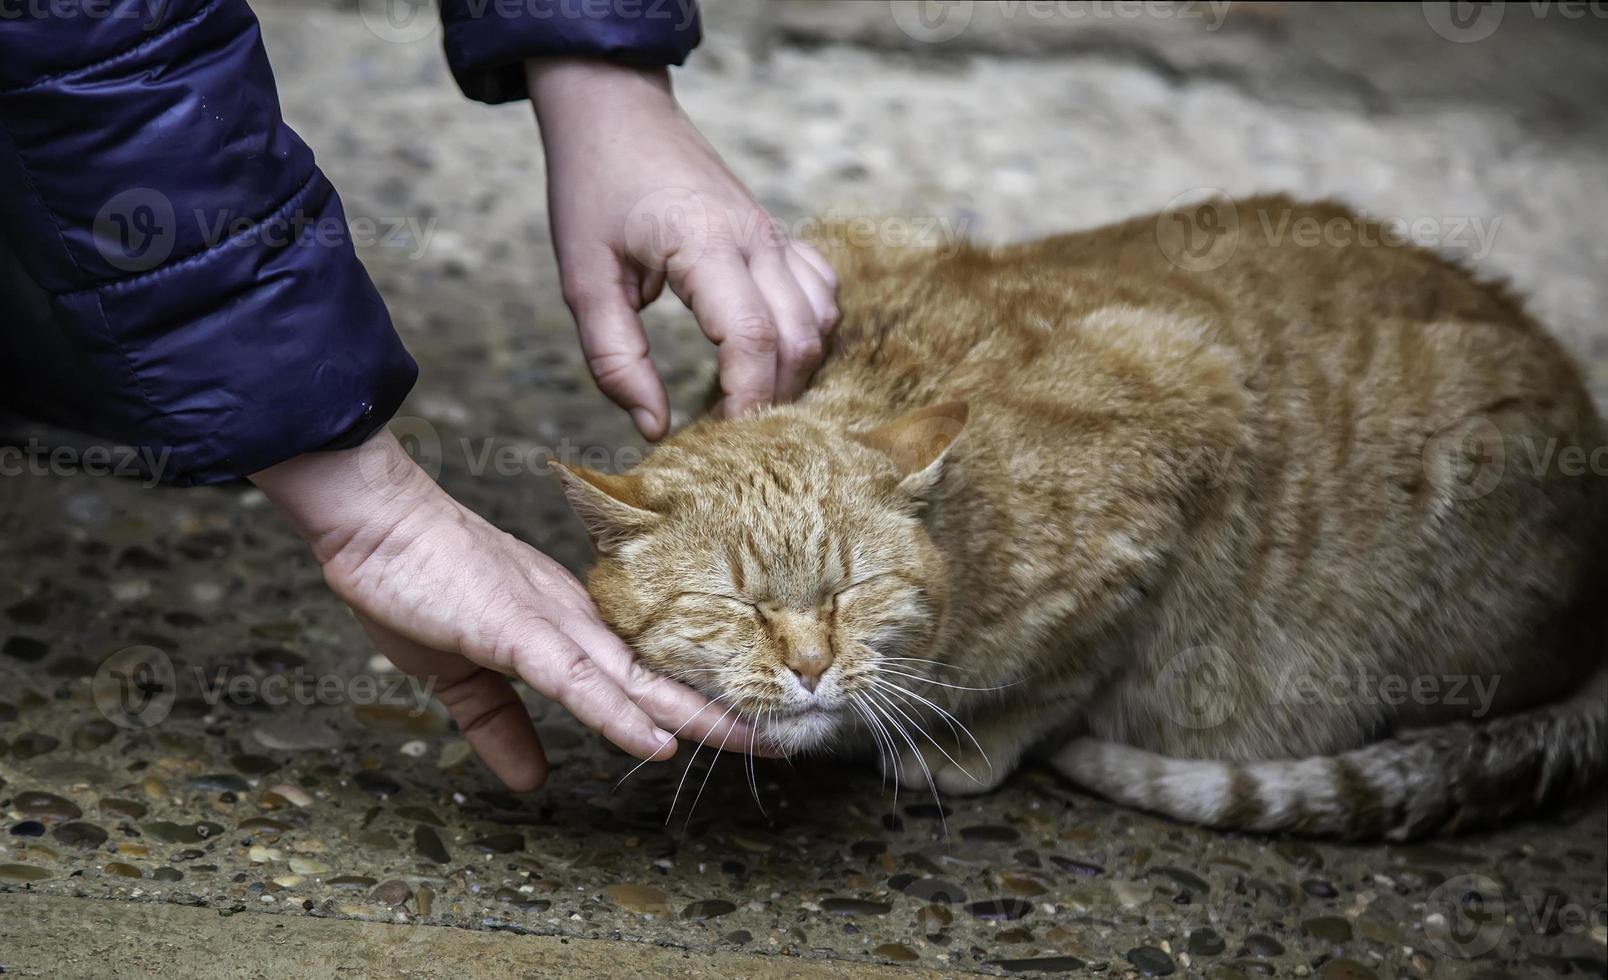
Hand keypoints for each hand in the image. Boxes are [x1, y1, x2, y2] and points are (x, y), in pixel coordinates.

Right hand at [249, 430, 754, 790]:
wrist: (374, 524)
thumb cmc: (416, 585)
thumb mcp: (460, 676)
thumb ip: (499, 724)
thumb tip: (529, 780)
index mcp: (569, 630)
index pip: (644, 678)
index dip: (694, 706)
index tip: (744, 730)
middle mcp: (578, 624)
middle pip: (665, 680)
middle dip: (727, 714)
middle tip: (789, 739)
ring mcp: (553, 625)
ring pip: (640, 680)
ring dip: (698, 716)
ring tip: (757, 743)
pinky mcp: (517, 631)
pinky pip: (577, 679)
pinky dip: (618, 713)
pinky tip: (656, 741)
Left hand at [528, 58, 837, 439]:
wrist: (617, 113)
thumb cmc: (594, 189)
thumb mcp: (583, 279)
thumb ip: (615, 357)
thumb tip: (655, 427)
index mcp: (704, 243)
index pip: (751, 339)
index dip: (744, 401)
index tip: (718, 440)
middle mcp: (756, 238)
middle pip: (799, 339)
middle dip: (772, 399)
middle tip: (728, 435)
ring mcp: (776, 234)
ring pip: (822, 321)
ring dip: (795, 371)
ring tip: (747, 401)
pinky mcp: (781, 235)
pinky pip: (823, 293)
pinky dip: (810, 333)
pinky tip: (772, 354)